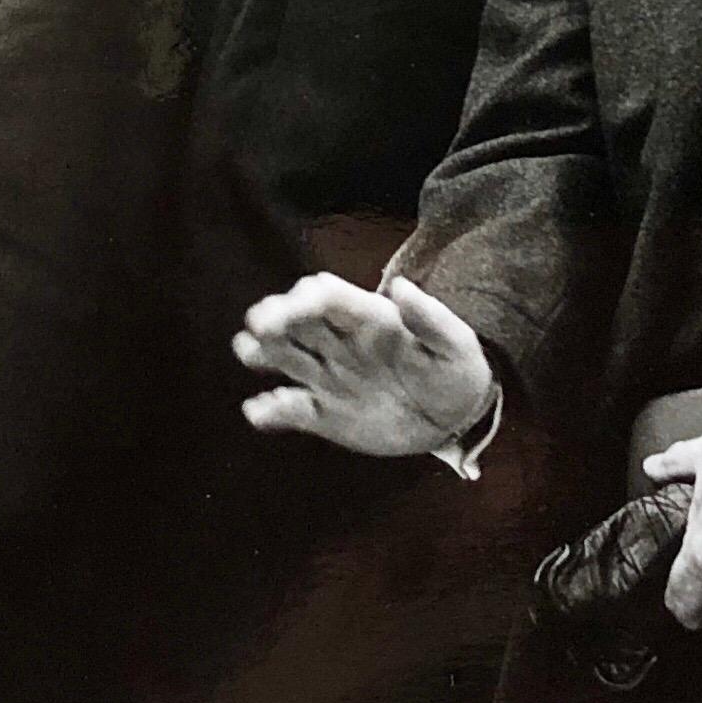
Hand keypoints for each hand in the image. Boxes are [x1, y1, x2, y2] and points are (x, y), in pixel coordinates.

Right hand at [236, 273, 495, 457]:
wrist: (454, 416)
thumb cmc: (454, 369)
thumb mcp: (454, 344)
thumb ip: (430, 317)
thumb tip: (400, 286)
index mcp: (369, 319)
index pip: (329, 298)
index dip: (308, 298)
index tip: (293, 307)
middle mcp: (340, 343)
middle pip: (297, 323)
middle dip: (275, 319)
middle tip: (259, 326)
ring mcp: (329, 377)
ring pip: (287, 358)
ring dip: (263, 352)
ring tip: (247, 350)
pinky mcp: (324, 414)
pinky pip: (292, 410)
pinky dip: (272, 410)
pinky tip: (258, 412)